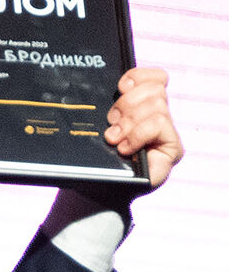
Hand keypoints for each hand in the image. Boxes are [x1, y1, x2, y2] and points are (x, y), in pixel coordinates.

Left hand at [103, 66, 183, 188]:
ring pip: (157, 104)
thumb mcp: (99, 132)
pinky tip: (125, 147)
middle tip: (111, 123)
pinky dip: (139, 133)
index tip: (120, 87)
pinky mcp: (172, 148)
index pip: (155, 77)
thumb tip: (112, 87)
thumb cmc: (98, 163)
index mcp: (144, 107)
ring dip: (130, 121)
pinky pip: (159, 123)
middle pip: (155, 89)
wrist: (99, 195)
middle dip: (127, 103)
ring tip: (115, 139)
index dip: (138, 76)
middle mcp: (159, 117)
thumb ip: (110, 111)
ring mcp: (166, 133)